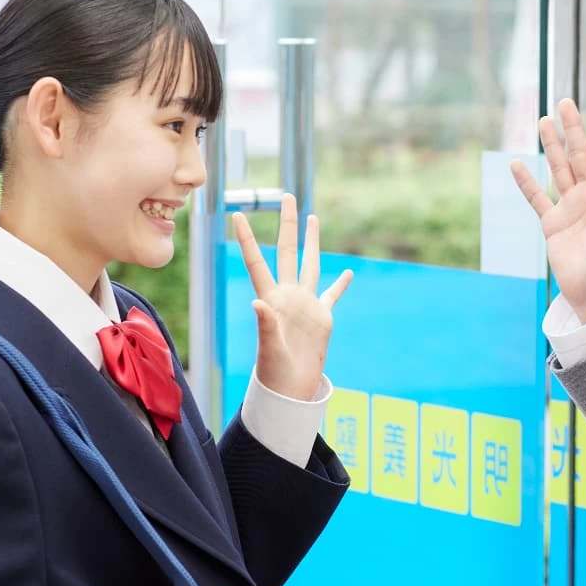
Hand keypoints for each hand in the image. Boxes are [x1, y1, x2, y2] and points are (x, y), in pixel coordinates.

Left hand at [233, 194, 351, 401]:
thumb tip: (258, 303)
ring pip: (309, 263)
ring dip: (312, 241)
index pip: (257, 261)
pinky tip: (347, 272)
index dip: (248, 239)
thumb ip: (266, 324)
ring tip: (313, 218)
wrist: (290, 389)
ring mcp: (305, 304)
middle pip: (288, 251)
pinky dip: (340, 284)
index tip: (238, 214)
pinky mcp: (321, 317)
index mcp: (271, 299)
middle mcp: (287, 295)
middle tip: (287, 196)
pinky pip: (332, 295)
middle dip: (288, 224)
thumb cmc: (274, 372)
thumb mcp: (269, 348)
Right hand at [509, 99, 585, 321]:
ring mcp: (570, 207)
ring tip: (544, 120)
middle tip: (566, 102)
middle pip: (580, 153)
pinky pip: (537, 198)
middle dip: (574, 128)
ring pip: (559, 168)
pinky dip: (526, 182)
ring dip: (551, 145)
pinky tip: (517, 164)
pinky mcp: (552, 223)